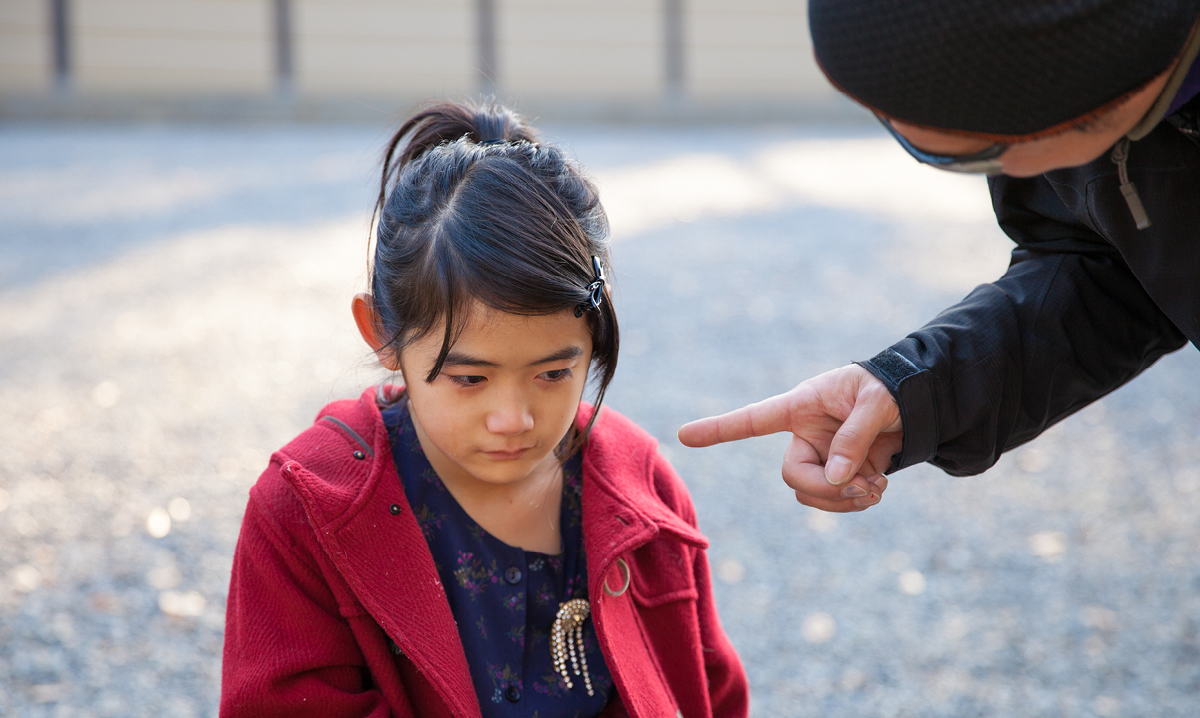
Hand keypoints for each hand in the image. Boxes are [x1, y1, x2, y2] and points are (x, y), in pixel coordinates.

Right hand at [678, 365, 902, 511]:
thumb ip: (855, 435)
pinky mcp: (840, 474)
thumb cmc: (893, 388)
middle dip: (825, 489)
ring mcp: (822, 457)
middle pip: (792, 475)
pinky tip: (877, 490)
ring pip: (811, 495)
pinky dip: (855, 503)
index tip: (683, 436)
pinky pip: (834, 501)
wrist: (918, 403)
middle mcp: (805, 434)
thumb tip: (836, 477)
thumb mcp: (878, 401)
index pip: (754, 419)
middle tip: (863, 488)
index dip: (719, 429)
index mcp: (802, 405)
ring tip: (877, 489)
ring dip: (843, 501)